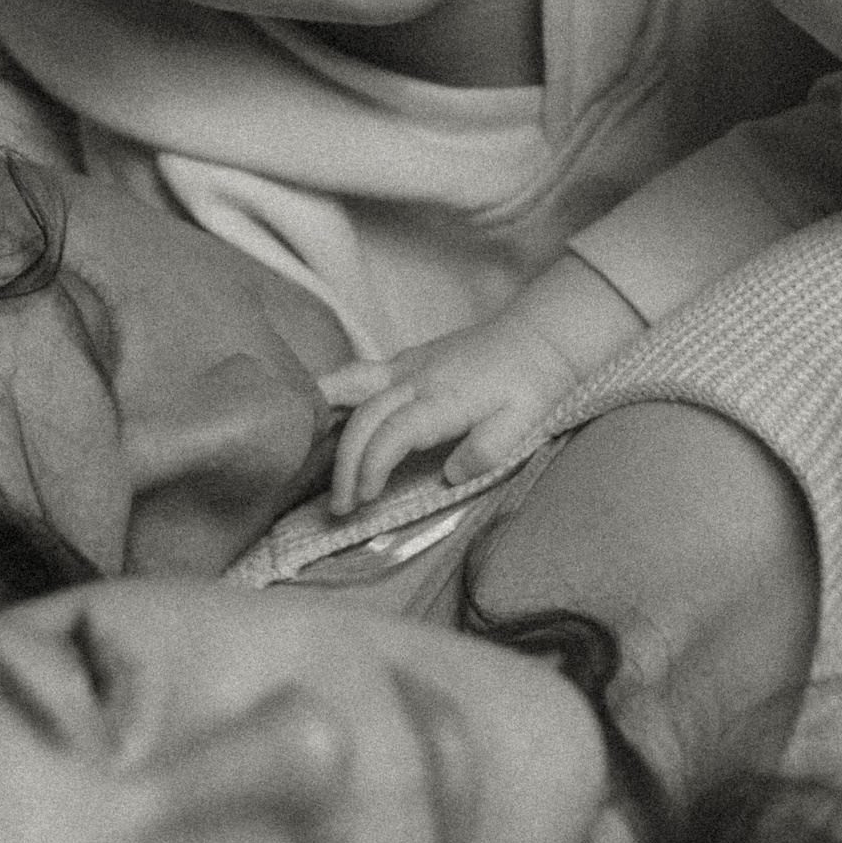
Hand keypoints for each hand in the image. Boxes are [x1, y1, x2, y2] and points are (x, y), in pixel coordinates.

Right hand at [327, 254, 646, 513]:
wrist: (539, 336)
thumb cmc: (532, 385)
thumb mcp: (523, 423)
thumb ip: (486, 450)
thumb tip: (450, 476)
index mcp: (444, 399)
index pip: (393, 434)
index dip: (371, 468)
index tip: (363, 500)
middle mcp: (417, 378)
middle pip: (364, 419)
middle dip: (344, 464)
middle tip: (340, 506)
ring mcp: (408, 364)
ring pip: (351, 385)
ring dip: (325, 422)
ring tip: (302, 454)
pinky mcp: (406, 359)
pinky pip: (360, 374)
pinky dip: (333, 393)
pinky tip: (318, 412)